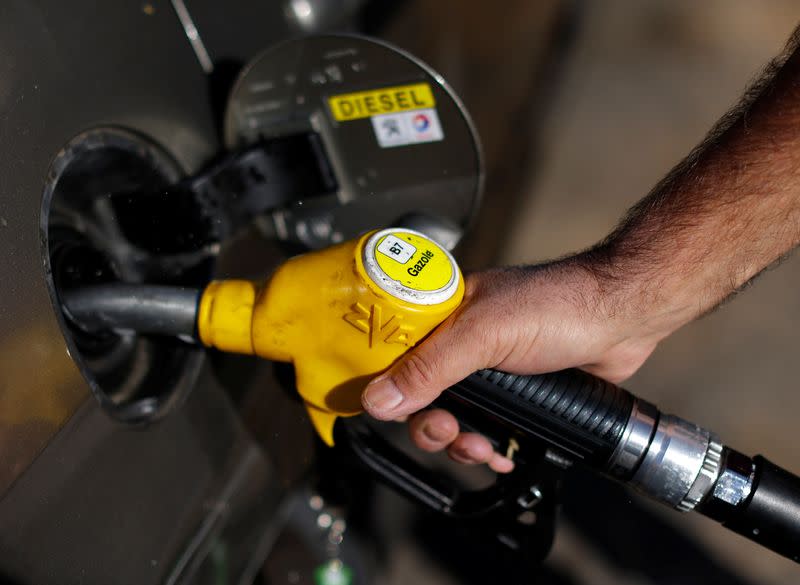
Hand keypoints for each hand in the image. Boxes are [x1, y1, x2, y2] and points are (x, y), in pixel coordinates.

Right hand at [361, 258, 664, 472]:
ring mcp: (490, 371)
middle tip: (444, 430)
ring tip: (479, 448)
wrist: (623, 319)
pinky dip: (488, 447)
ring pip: (453, 417)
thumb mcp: (484, 334)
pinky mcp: (516, 395)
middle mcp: (462, 342)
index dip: (385, 385)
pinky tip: (500, 453)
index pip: (394, 353)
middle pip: (420, 395)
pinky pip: (486, 429)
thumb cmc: (560, 304)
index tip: (389, 412)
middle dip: (428, 424)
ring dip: (459, 442)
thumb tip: (379, 398)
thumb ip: (430, 367)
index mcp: (445, 314)